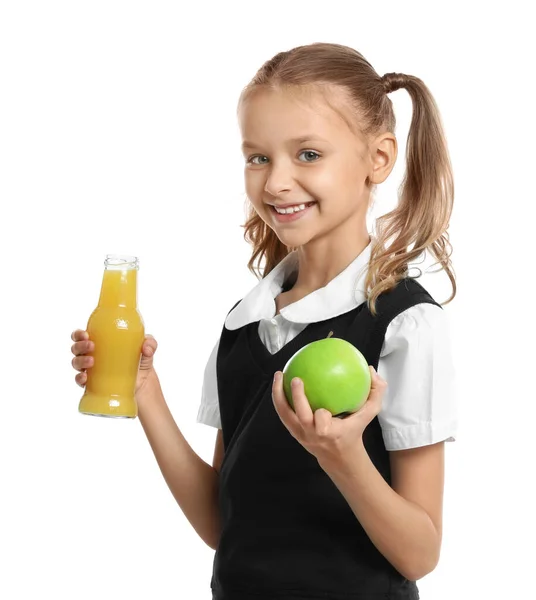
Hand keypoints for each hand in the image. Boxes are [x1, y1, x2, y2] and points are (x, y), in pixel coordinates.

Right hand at [70, 329, 158, 394]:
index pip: (83, 335)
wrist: (143, 385)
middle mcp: (92, 355)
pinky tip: (85, 378)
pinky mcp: (92, 384)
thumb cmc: (140, 361)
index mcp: (100, 342)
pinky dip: (79, 379)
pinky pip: (80, 381)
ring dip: (80, 361)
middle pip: (76, 348)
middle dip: (79, 346)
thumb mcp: (147, 348)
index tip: (86, 334)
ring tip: (92, 362)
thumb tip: (146, 349)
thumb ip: (150, 343)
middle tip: (91, 346)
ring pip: (76, 363)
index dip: (79, 334)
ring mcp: (91, 370)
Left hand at [272, 366, 387, 466]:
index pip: (324, 425)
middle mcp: (312, 434)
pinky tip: (279, 380)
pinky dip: (279, 397)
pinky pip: (282, 413)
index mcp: (330, 432)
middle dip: (298, 399)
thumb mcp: (368, 415)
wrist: (338, 456)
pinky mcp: (292, 431)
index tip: (323, 407)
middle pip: (301, 417)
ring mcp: (299, 433)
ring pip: (285, 414)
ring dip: (279, 394)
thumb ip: (375, 393)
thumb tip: (370, 370)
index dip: (322, 417)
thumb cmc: (353, 430)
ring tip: (278, 374)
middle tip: (295, 378)